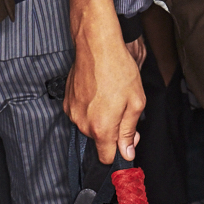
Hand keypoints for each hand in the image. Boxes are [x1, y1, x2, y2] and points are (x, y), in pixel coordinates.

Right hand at [65, 3, 145, 161]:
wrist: (97, 46)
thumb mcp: (136, 103)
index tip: (126, 144)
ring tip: (110, 96)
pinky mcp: (67, 101)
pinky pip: (81, 113)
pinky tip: (99, 92)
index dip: (119, 152)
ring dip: (100, 118)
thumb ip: (129, 131)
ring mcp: (72, 112)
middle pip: (99, 140)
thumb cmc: (119, 71)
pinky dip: (90, 107)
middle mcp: (83, 123)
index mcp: (101, 127)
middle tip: (124, 110)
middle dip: (112, 131)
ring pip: (89, 126)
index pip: (106, 157)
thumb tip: (127, 152)